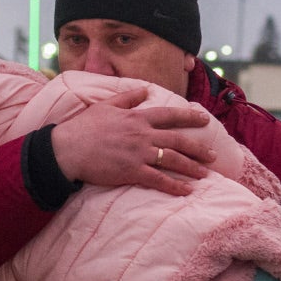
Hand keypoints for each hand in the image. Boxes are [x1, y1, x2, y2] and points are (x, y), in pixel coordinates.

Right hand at [49, 89, 215, 195]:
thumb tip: (145, 89)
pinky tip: (187, 190)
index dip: (189, 118)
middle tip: (213, 154)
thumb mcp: (106, 106)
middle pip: (177, 139)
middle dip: (198, 147)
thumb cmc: (83, 127)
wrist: (67, 148)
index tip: (205, 120)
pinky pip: (158, 180)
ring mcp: (138, 153)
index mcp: (136, 118)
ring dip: (191, 167)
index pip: (169, 115)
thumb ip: (128, 98)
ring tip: (205, 173)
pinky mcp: (131, 172)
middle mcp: (142, 134)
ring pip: (172, 159)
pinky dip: (174, 186)